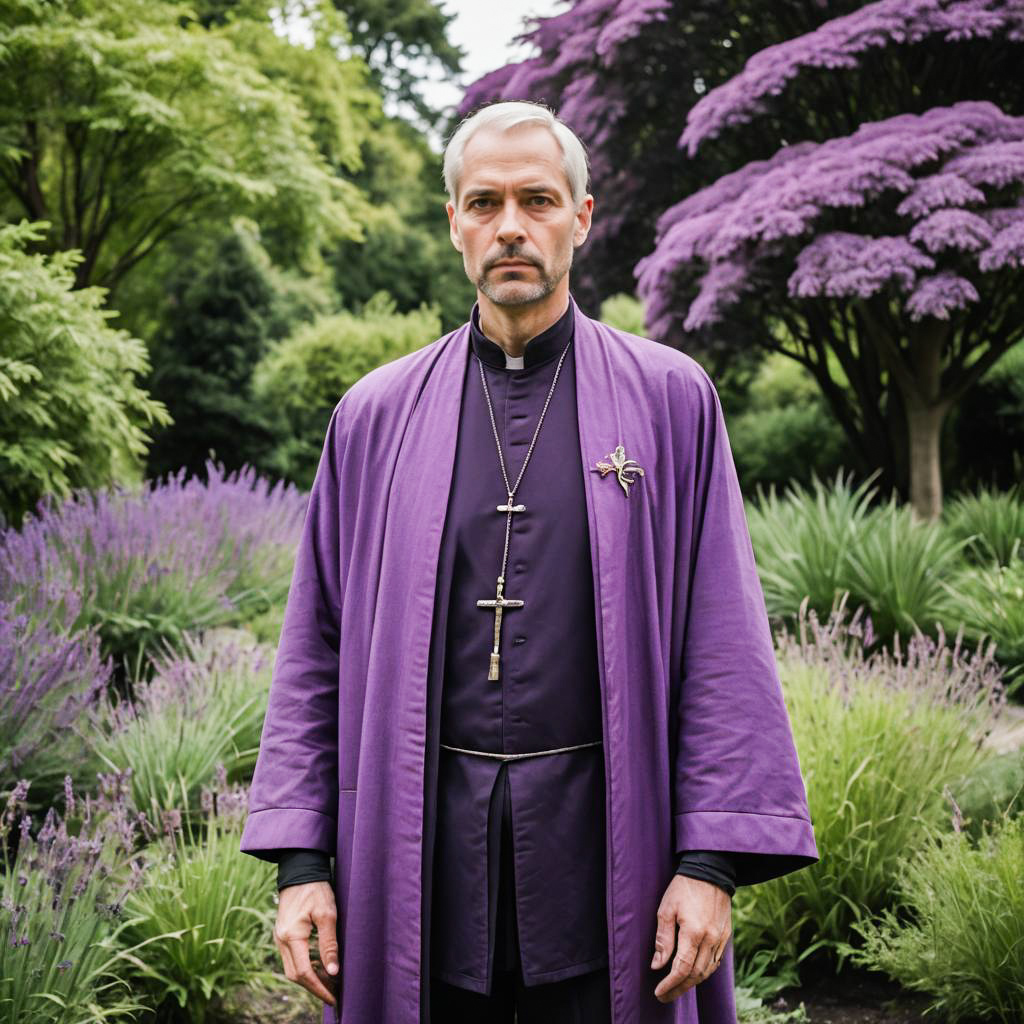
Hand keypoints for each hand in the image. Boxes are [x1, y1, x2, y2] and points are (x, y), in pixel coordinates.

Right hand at [273, 881, 339, 1007]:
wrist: (300, 869)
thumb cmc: (316, 889)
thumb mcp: (327, 914)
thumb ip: (329, 944)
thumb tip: (333, 971)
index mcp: (291, 936)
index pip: (304, 972)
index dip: (319, 988)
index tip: (334, 997)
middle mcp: (281, 940)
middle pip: (295, 974)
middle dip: (314, 987)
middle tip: (334, 993)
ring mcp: (280, 936)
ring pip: (292, 967)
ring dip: (310, 978)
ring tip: (330, 983)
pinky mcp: (283, 933)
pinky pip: (292, 957)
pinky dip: (305, 966)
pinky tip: (320, 966)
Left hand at [650, 874, 731, 1002]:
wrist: (710, 870)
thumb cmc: (683, 887)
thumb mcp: (666, 909)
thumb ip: (663, 939)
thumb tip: (657, 965)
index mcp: (694, 932)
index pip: (682, 969)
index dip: (670, 984)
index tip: (659, 992)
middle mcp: (710, 939)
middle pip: (696, 975)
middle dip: (679, 989)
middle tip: (665, 996)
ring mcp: (720, 938)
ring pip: (708, 971)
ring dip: (692, 983)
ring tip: (677, 987)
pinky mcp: (726, 934)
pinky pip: (715, 961)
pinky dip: (704, 971)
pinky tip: (694, 973)